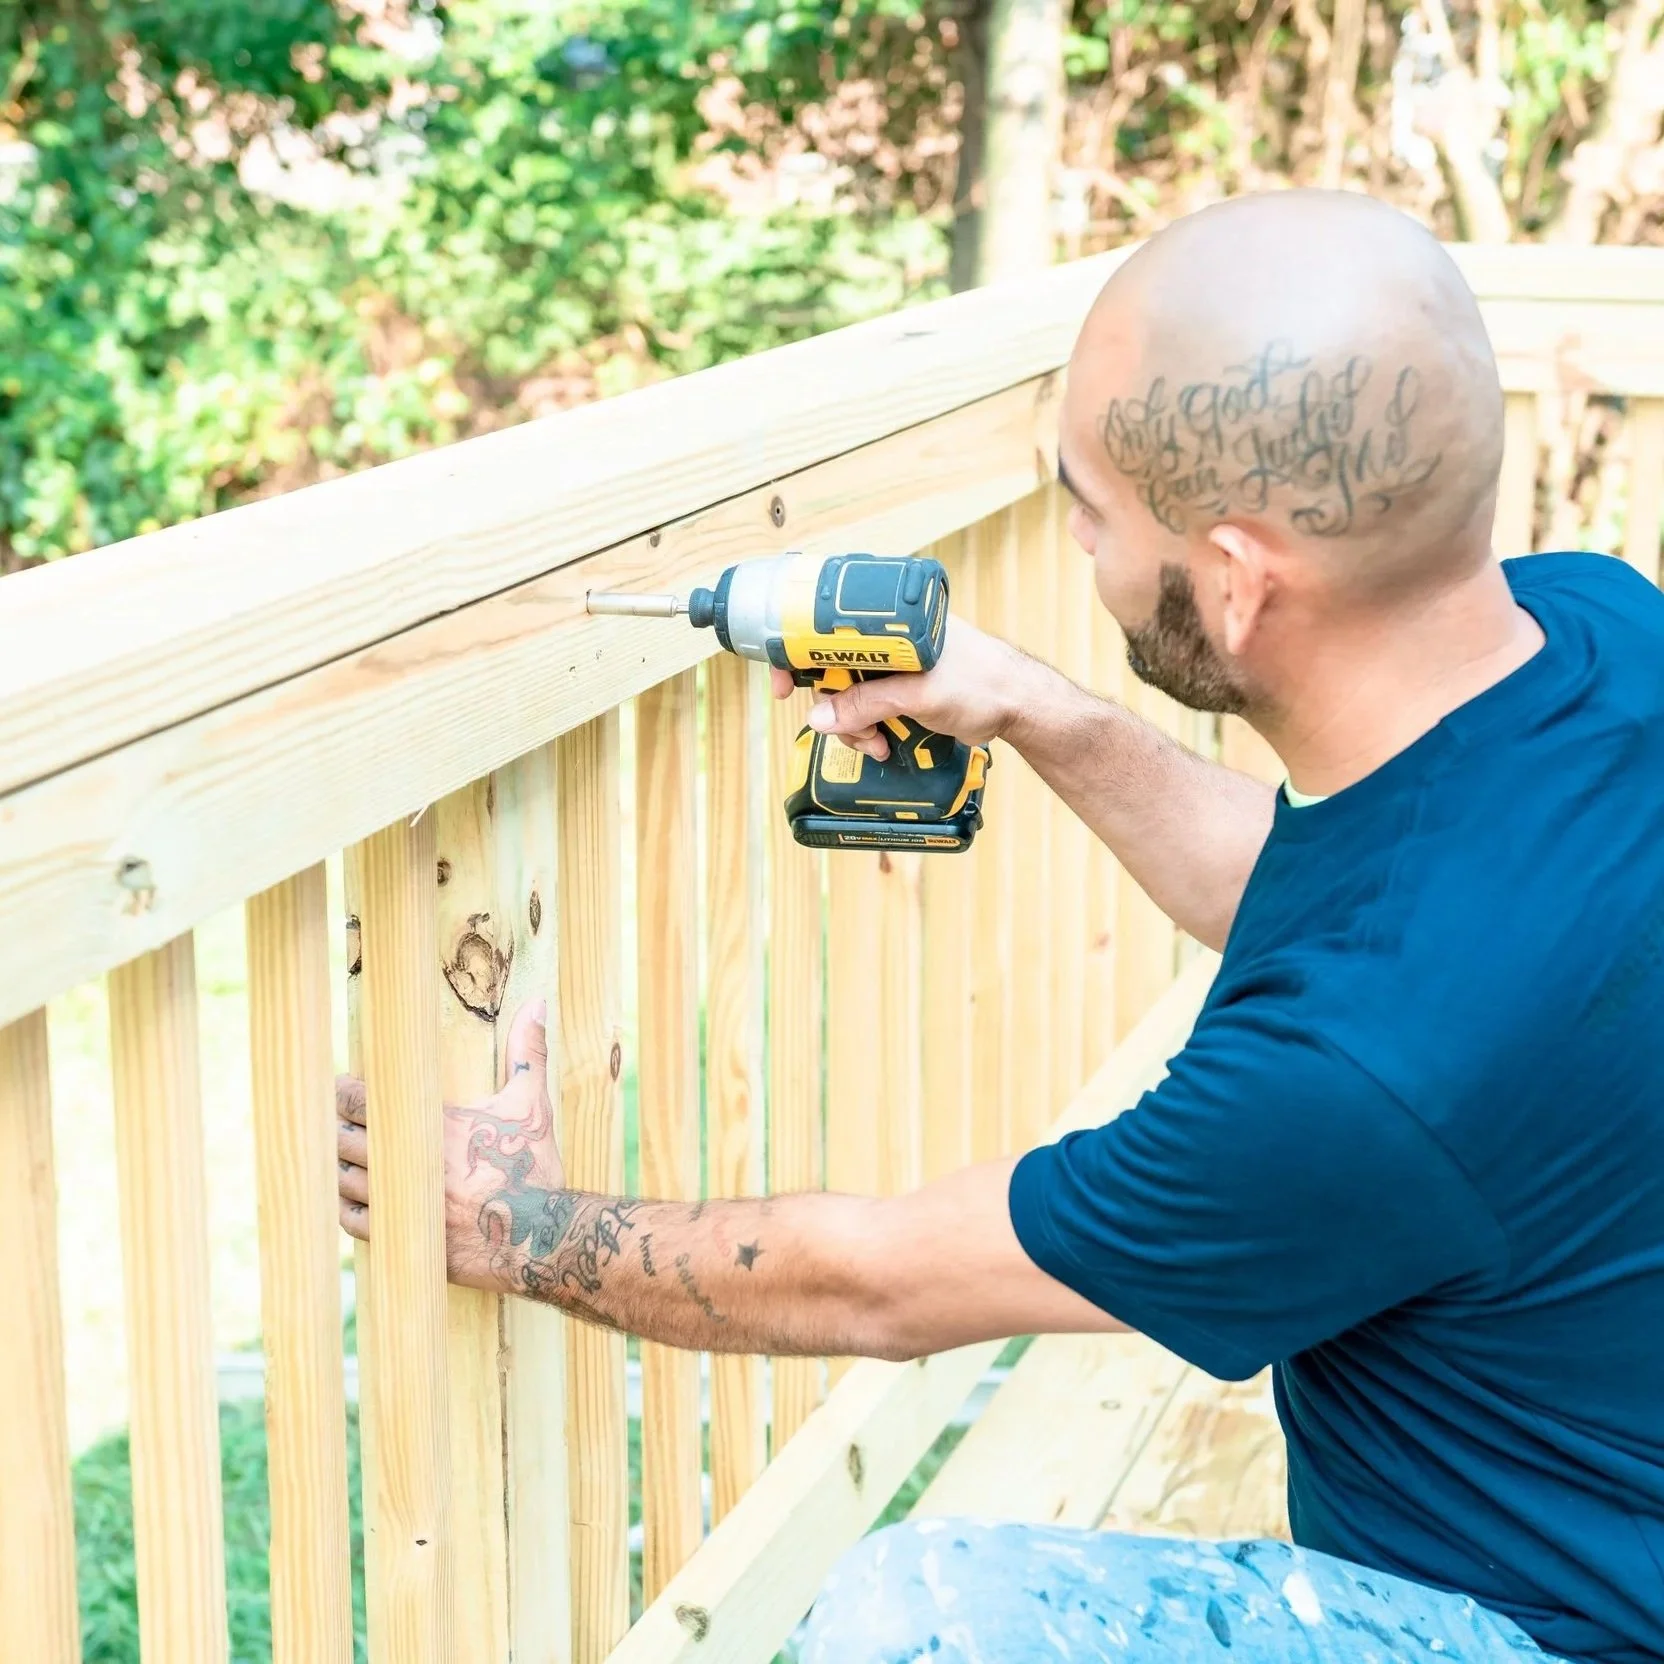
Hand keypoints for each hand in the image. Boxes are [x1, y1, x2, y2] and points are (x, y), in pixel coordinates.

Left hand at [337, 997, 564, 1291]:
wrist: (539, 1237)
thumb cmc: (533, 1168)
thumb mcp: (532, 1105)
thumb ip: (527, 1053)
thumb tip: (537, 1003)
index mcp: (431, 1126)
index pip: (363, 1102)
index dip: (344, 1093)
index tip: (340, 1087)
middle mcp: (407, 1164)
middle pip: (344, 1140)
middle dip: (337, 1128)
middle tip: (335, 1120)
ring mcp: (399, 1205)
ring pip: (343, 1180)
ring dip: (339, 1166)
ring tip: (340, 1156)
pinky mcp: (399, 1239)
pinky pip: (351, 1221)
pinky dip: (346, 1206)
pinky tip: (350, 1198)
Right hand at [768, 614, 1040, 760]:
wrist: (1021, 706)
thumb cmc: (983, 682)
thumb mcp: (919, 694)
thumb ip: (868, 704)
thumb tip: (819, 718)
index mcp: (890, 617)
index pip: (826, 621)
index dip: (797, 649)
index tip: (783, 681)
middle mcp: (887, 636)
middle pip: (832, 665)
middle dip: (833, 703)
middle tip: (838, 726)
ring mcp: (894, 664)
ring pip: (847, 693)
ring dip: (853, 724)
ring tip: (876, 743)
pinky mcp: (901, 691)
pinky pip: (867, 709)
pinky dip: (867, 730)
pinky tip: (883, 746)